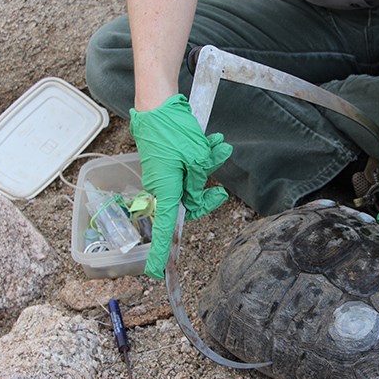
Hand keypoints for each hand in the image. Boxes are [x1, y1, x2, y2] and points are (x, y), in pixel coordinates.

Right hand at [130, 94, 232, 277]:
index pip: (165, 229)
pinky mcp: (167, 164)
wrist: (158, 105)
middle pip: (189, 205)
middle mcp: (163, 188)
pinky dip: (202, 159)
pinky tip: (214, 143)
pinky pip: (188, 170)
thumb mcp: (195, 157)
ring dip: (209, 168)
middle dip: (207, 197)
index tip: (157, 272)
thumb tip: (196, 189)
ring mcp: (164, 176)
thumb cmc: (173, 130)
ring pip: (192, 184)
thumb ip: (199, 179)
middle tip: (221, 193)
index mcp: (166, 191)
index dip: (161, 252)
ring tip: (219, 148)